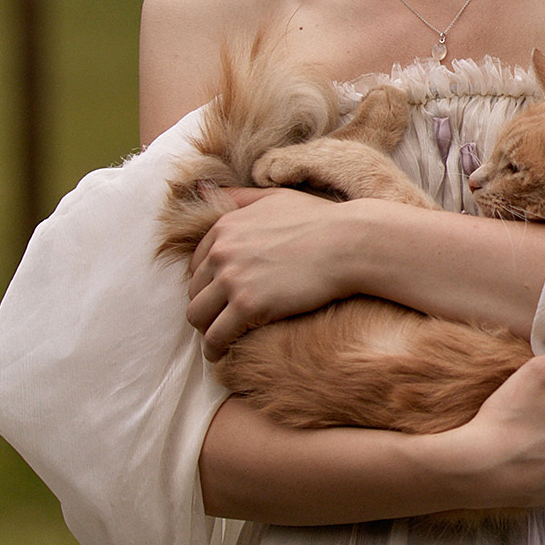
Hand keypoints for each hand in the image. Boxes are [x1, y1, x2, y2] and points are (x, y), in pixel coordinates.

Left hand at [185, 186, 359, 360]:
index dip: (207, 282)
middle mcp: (221, 251)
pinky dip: (214, 348)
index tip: (221, 295)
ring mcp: (232, 279)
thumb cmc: (321, 220)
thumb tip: (201, 189)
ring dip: (205, 329)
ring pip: (197, 316)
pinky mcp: (248, 306)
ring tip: (219, 339)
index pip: (196, 264)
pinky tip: (222, 354)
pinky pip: (215, 336)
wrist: (350, 243)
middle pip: (194, 290)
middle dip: (206, 306)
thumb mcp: (274, 198)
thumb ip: (237, 197)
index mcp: (225, 227)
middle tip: (222, 319)